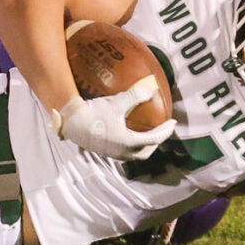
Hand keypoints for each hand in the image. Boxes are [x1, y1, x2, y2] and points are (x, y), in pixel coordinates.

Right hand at [54, 90, 175, 160]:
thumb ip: (135, 96)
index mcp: (129, 142)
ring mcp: (113, 154)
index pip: (154, 139)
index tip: (173, 122)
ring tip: (146, 134)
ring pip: (135, 155)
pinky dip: (133, 146)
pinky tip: (127, 134)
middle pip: (146, 152)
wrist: (72, 123)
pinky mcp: (105, 152)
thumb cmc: (95, 113)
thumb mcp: (116, 102)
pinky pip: (125, 153)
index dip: (166, 130)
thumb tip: (151, 90)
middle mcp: (123, 152)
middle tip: (161, 130)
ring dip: (144, 146)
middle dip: (156, 142)